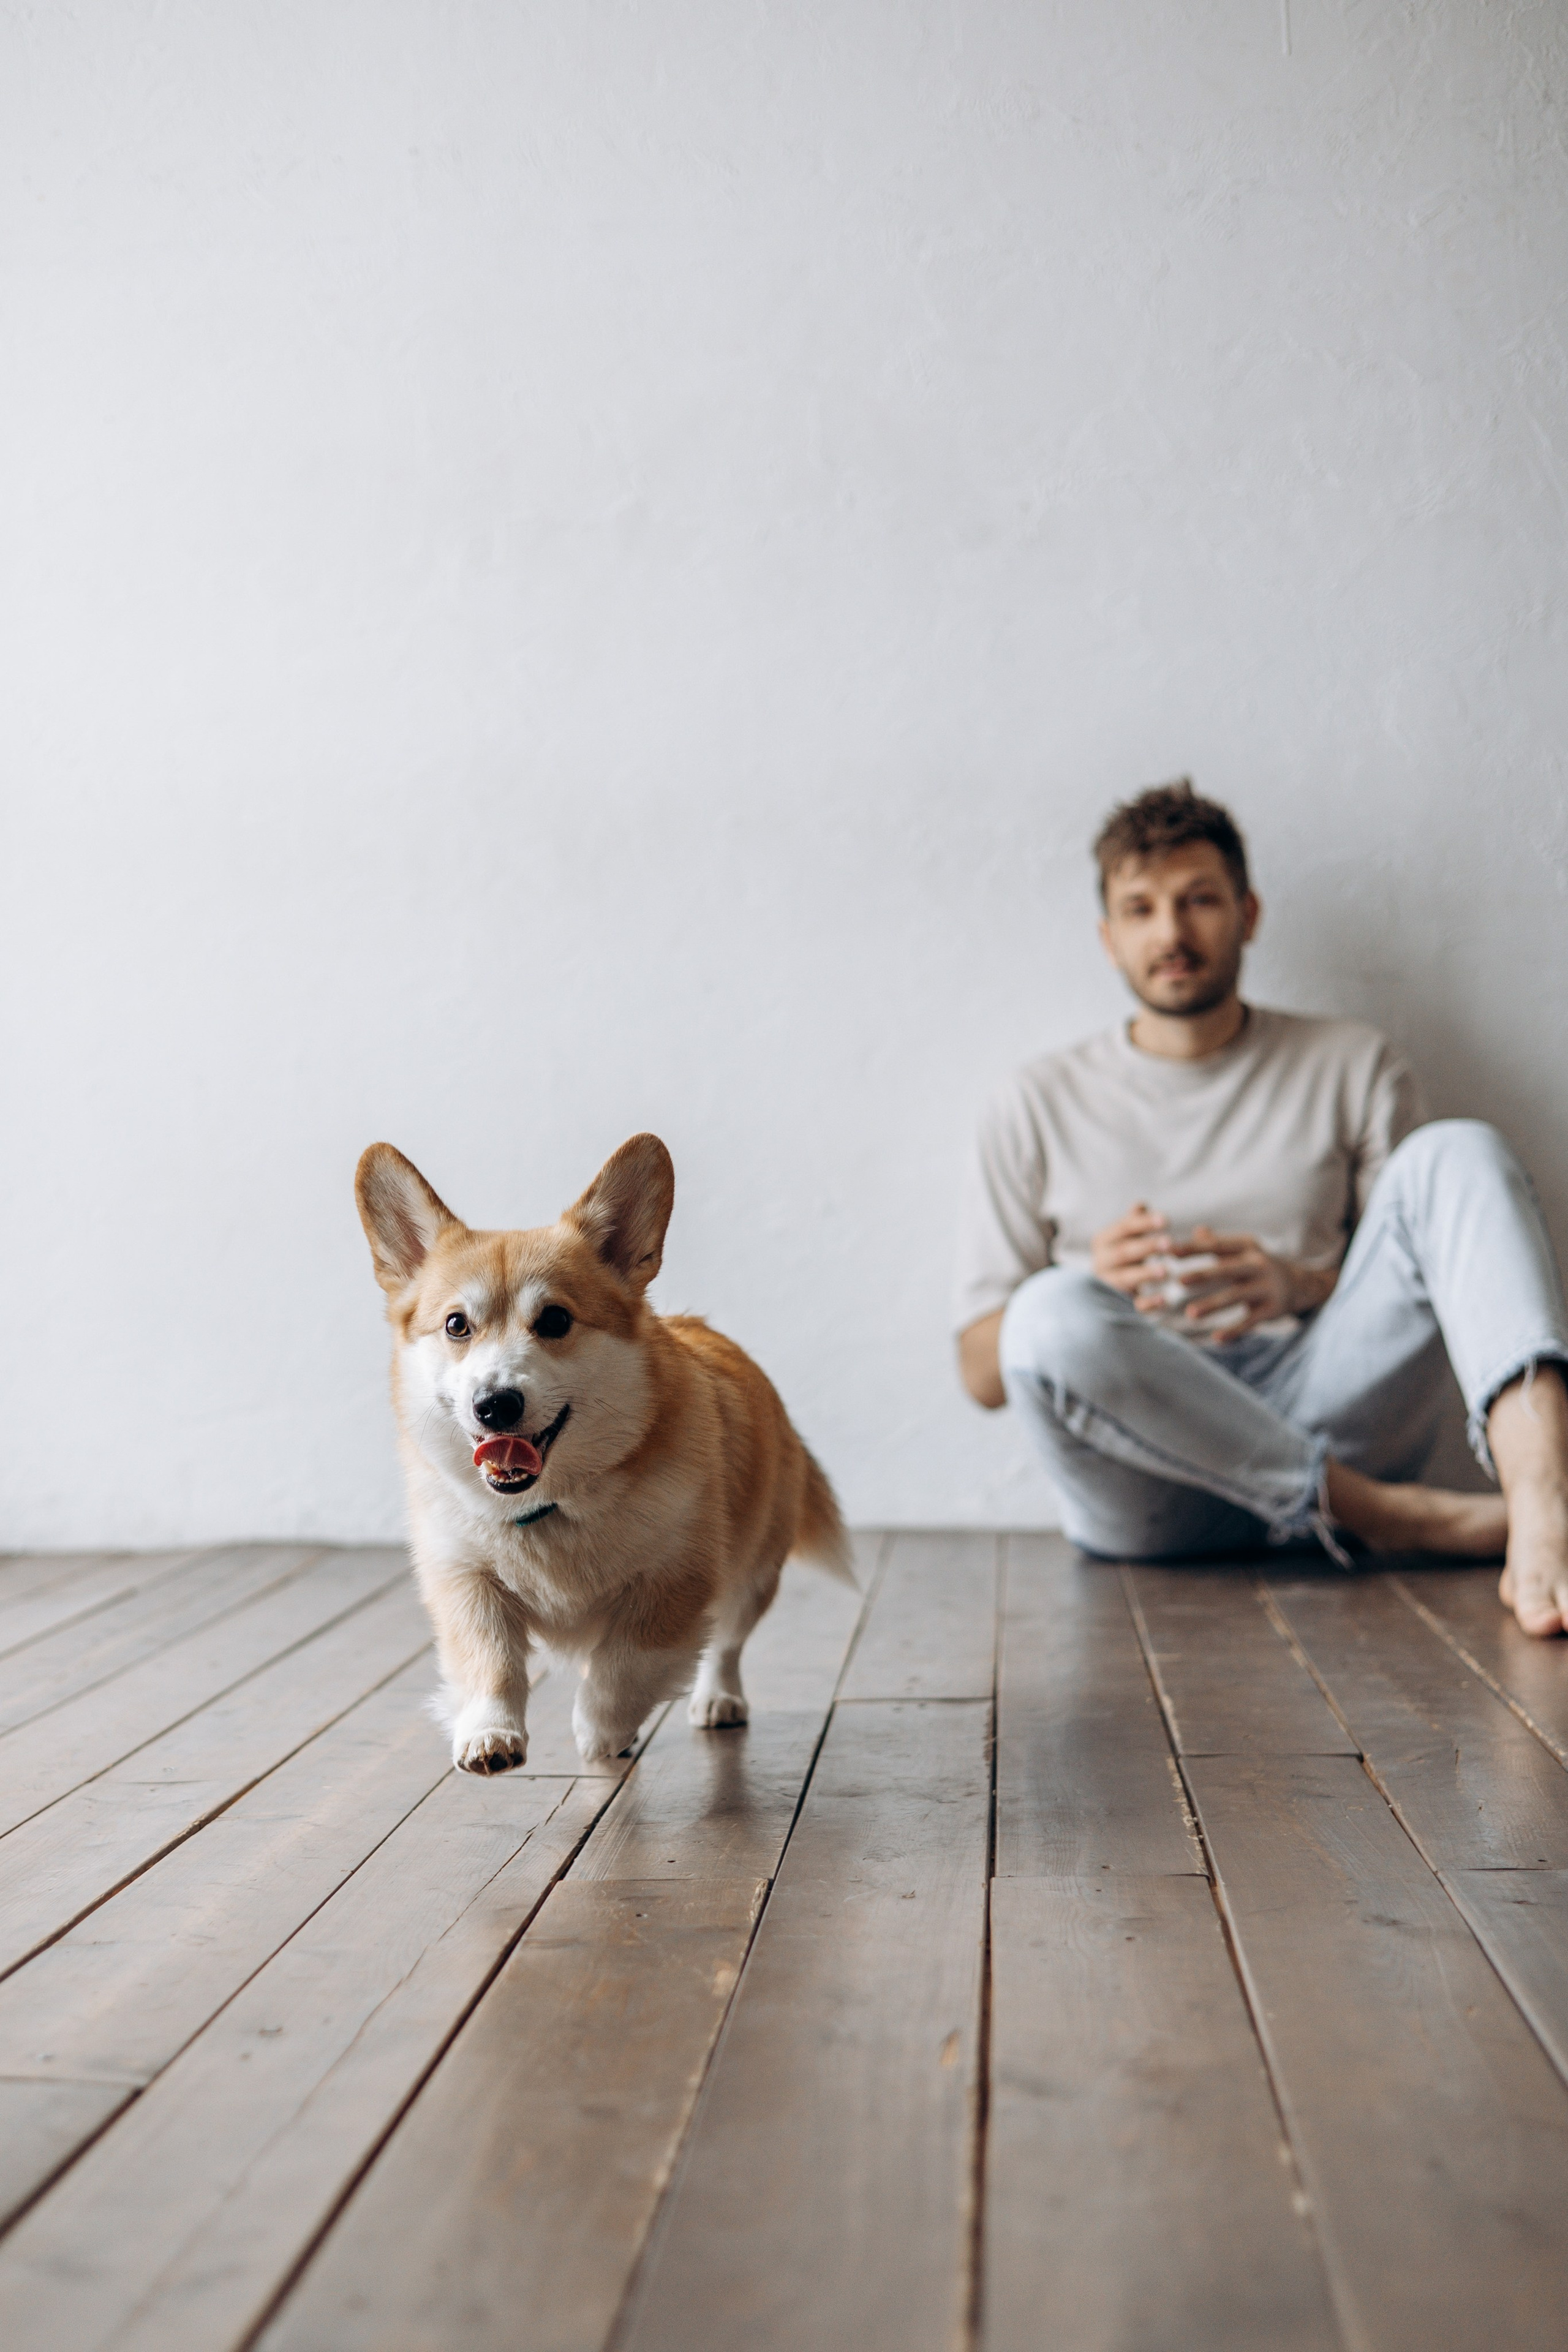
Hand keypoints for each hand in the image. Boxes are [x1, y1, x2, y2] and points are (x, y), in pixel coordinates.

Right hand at [1089, 1203, 1172, 1300]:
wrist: (1105, 1288)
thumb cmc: (1122, 1254)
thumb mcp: (1127, 1237)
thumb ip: (1134, 1222)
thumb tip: (1141, 1204)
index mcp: (1103, 1241)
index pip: (1123, 1228)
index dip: (1144, 1223)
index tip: (1166, 1220)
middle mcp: (1101, 1262)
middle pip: (1123, 1253)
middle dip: (1146, 1247)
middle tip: (1170, 1243)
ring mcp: (1108, 1284)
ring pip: (1125, 1278)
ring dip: (1145, 1274)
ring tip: (1167, 1271)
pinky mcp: (1119, 1305)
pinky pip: (1133, 1305)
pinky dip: (1148, 1303)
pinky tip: (1164, 1300)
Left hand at [1164, 1225, 1318, 1339]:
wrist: (1300, 1283)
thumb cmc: (1259, 1265)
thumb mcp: (1243, 1249)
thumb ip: (1218, 1243)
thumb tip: (1197, 1230)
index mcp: (1246, 1247)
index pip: (1216, 1245)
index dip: (1193, 1248)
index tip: (1168, 1249)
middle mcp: (1257, 1264)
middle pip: (1227, 1269)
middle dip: (1204, 1274)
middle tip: (1179, 1280)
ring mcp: (1266, 1287)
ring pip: (1235, 1296)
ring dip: (1213, 1305)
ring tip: (1190, 1314)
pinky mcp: (1272, 1309)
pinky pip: (1250, 1321)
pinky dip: (1233, 1331)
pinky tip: (1216, 1339)